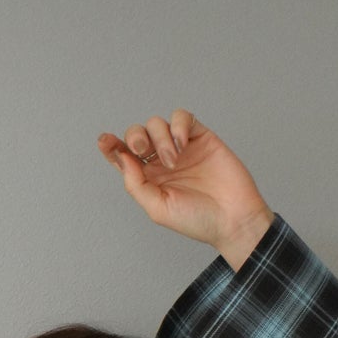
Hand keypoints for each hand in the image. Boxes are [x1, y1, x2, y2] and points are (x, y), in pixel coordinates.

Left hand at [97, 110, 272, 259]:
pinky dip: (178, 125)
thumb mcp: (158, 208)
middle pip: (137, 135)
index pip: (123, 157)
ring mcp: (180, 147)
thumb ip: (135, 184)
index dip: (111, 146)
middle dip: (134, 137)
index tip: (104, 141)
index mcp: (148, 179)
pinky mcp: (200, 136)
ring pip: (157, 124)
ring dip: (160, 137)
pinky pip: (182, 117)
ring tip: (174, 159)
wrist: (233, 218)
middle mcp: (161, 161)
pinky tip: (182, 144)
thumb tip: (121, 157)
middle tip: (142, 150)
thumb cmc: (197, 220)